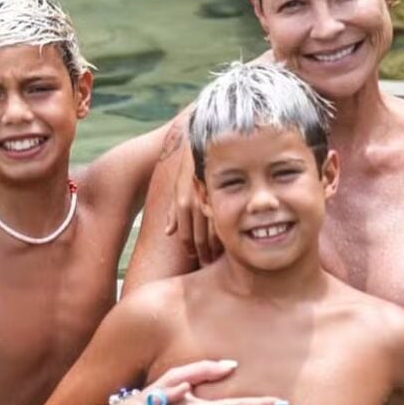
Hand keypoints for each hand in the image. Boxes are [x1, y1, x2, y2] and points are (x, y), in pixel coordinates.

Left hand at [165, 145, 223, 264]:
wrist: (204, 141)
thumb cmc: (190, 165)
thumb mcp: (178, 186)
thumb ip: (173, 210)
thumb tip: (169, 232)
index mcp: (183, 203)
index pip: (187, 238)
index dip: (192, 252)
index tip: (198, 260)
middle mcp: (196, 201)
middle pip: (201, 239)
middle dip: (205, 255)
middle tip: (210, 264)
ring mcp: (213, 197)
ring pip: (217, 232)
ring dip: (219, 247)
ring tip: (223, 255)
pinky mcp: (229, 192)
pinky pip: (230, 217)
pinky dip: (231, 231)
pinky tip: (234, 238)